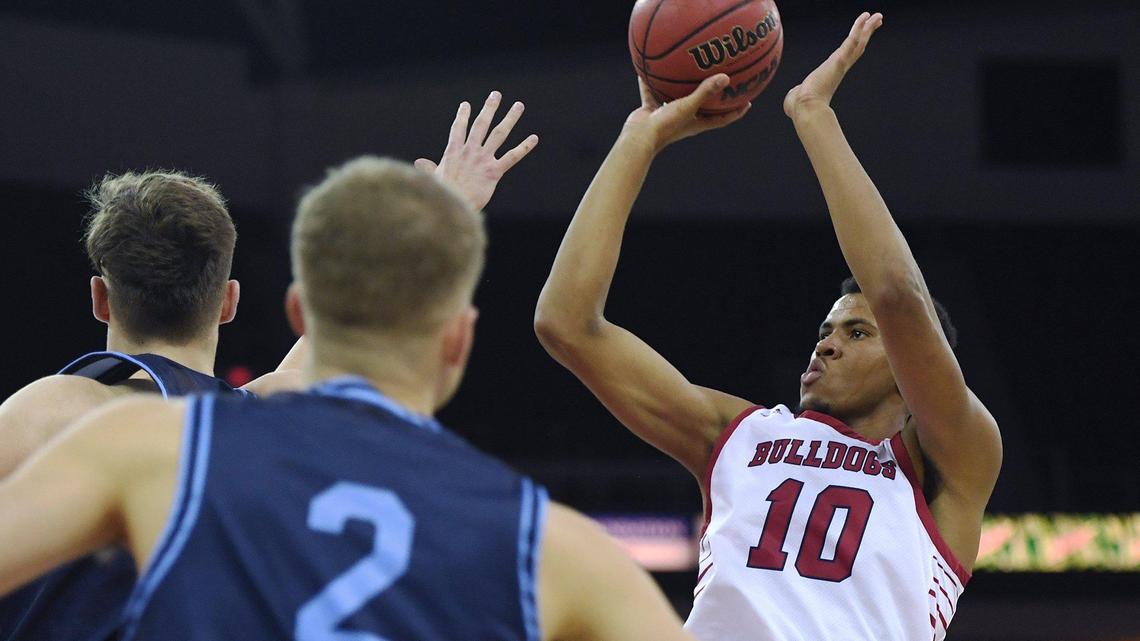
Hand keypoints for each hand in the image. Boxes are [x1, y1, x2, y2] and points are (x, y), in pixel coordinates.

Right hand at [415, 91, 538, 210]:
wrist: (450, 206)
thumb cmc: (441, 194)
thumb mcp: (434, 178)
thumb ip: (429, 168)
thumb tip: (419, 163)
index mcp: (453, 152)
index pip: (458, 128)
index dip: (463, 116)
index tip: (466, 104)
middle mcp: (469, 151)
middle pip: (481, 124)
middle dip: (489, 108)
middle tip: (496, 95)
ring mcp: (483, 160)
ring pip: (499, 134)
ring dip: (510, 119)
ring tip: (518, 106)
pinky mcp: (494, 172)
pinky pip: (512, 157)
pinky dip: (524, 147)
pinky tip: (534, 138)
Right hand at [622, 74, 750, 153]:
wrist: (639, 137)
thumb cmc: (666, 126)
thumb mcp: (687, 106)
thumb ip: (705, 92)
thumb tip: (726, 77)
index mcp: (696, 124)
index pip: (722, 119)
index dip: (736, 112)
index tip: (747, 101)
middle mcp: (684, 120)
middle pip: (703, 107)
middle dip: (712, 96)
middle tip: (723, 80)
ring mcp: (667, 115)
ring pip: (677, 98)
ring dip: (682, 86)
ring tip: (687, 69)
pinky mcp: (652, 110)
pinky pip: (653, 92)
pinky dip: (652, 81)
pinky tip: (651, 66)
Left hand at [784, 12, 882, 120]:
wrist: (805, 109)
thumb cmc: (800, 107)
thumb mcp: (798, 96)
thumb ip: (797, 93)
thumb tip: (791, 99)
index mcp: (832, 73)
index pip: (847, 54)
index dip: (856, 44)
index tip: (863, 36)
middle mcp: (840, 67)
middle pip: (858, 46)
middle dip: (867, 32)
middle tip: (878, 19)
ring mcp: (841, 64)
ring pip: (858, 42)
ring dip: (867, 28)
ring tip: (877, 16)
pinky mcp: (838, 61)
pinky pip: (850, 42)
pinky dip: (857, 29)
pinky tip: (864, 18)